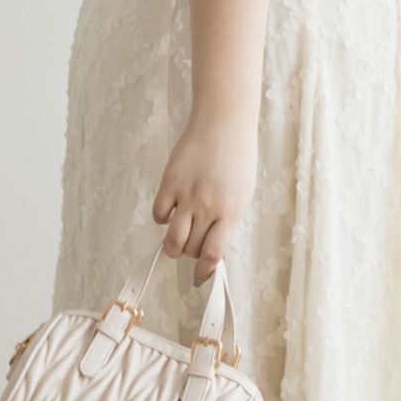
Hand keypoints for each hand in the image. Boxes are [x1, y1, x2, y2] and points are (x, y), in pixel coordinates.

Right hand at [152, 107, 257, 284]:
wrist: (224, 124)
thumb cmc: (237, 158)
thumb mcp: (242, 194)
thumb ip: (227, 220)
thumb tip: (212, 248)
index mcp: (231, 211)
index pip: (213, 254)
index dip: (204, 271)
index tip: (200, 276)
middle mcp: (208, 207)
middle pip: (191, 249)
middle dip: (190, 253)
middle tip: (191, 244)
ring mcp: (187, 195)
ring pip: (172, 240)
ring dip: (172, 246)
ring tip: (176, 238)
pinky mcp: (170, 182)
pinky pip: (158, 214)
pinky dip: (162, 217)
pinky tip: (170, 208)